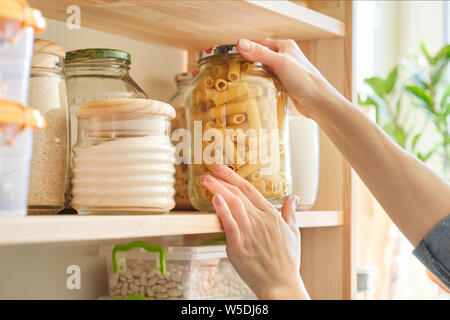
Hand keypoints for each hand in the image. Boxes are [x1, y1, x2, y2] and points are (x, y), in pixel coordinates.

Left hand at [200, 164, 309, 299]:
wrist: (281, 284)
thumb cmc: (287, 261)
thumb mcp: (294, 233)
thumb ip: (291, 213)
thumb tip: (294, 197)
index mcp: (271, 215)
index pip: (250, 189)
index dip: (234, 176)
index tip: (222, 169)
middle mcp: (260, 220)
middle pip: (238, 193)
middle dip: (222, 179)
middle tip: (209, 170)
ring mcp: (249, 232)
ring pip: (233, 204)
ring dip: (218, 189)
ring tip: (206, 180)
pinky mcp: (239, 246)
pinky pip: (230, 224)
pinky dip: (222, 210)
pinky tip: (215, 199)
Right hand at [236, 38, 345, 119]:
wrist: (318, 101)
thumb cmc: (304, 80)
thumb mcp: (280, 63)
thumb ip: (260, 53)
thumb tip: (241, 43)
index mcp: (284, 46)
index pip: (259, 43)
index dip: (245, 48)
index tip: (230, 55)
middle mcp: (284, 57)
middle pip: (260, 57)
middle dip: (247, 63)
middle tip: (232, 70)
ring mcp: (284, 70)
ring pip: (263, 70)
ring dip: (254, 75)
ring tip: (240, 80)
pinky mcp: (284, 83)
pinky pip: (268, 80)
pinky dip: (261, 84)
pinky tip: (254, 89)